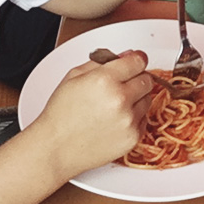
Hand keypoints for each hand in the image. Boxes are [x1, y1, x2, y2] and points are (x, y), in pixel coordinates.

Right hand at [33, 51, 151, 177]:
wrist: (55, 149)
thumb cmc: (60, 114)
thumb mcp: (74, 76)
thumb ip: (101, 61)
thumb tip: (125, 55)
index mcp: (105, 79)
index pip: (138, 61)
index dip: (136, 59)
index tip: (135, 61)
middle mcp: (120, 99)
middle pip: (147, 79)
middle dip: (136, 78)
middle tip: (121, 85)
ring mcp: (128, 120)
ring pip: (148, 99)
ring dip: (136, 98)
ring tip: (114, 106)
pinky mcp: (132, 138)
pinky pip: (144, 119)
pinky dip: (134, 118)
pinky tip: (116, 120)